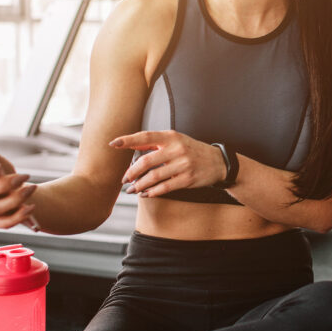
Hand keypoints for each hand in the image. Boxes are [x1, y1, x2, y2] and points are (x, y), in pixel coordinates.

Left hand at [112, 130, 226, 196]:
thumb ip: (156, 143)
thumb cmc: (193, 151)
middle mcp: (177, 149)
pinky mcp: (187, 179)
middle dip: (131, 172)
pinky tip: (146, 194)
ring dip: (139, 185)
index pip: (146, 136)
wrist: (219, 162)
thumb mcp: (177, 141)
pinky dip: (152, 192)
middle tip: (124, 179)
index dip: (128, 140)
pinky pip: (165, 187)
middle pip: (146, 161)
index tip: (113, 144)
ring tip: (132, 189)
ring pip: (154, 177)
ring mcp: (183, 164)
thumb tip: (131, 146)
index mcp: (172, 137)